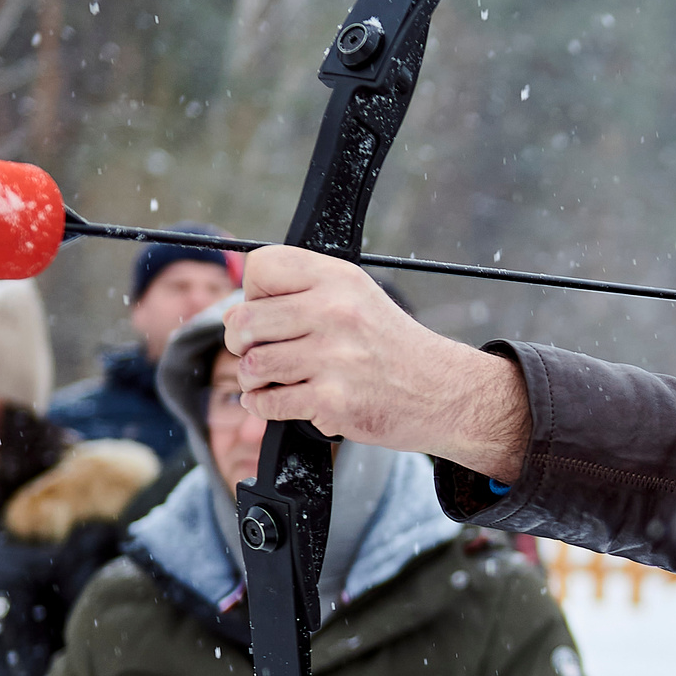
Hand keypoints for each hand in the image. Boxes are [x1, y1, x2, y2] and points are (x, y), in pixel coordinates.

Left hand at [224, 246, 530, 478]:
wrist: (443, 393)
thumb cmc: (394, 349)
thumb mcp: (358, 299)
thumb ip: (301, 297)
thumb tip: (233, 316)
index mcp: (339, 279)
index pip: (260, 268)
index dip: (253, 293)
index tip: (269, 312)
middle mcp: (335, 312)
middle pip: (244, 321)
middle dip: (242, 343)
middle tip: (260, 353)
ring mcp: (333, 357)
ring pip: (251, 366)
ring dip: (253, 381)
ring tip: (274, 381)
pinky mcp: (332, 401)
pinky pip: (267, 403)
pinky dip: (265, 408)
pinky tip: (284, 402)